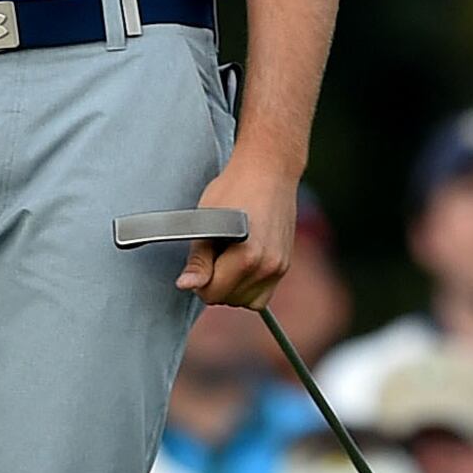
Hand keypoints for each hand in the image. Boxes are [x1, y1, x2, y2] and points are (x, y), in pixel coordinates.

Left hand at [177, 152, 300, 310]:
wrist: (269, 170)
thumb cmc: (234, 189)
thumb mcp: (206, 223)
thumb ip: (198, 260)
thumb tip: (186, 285)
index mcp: (246, 258)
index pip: (212, 293)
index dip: (200, 279)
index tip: (201, 257)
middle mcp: (268, 267)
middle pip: (229, 300)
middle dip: (217, 283)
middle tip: (216, 251)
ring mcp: (280, 267)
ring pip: (246, 301)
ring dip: (233, 287)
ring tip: (229, 257)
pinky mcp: (285, 264)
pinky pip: (263, 293)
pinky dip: (249, 285)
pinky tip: (242, 261)